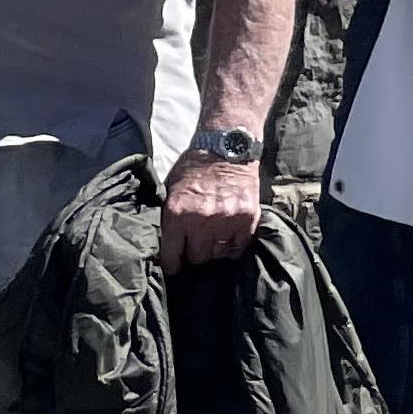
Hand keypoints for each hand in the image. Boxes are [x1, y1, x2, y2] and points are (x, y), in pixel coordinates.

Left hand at [159, 153, 261, 269]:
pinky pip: (239, 246)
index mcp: (177, 213)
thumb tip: (164, 242)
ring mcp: (227, 219)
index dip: (171, 264)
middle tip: (194, 247)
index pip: (171, 255)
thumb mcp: (170, 188)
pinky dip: (233, 245)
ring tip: (212, 240)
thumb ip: (168, 216)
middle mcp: (202, 220)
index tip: (174, 266)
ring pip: (218, 254)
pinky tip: (228, 237)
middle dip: (194, 254)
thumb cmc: (194, 167)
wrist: (226, 147)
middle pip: (197, 257)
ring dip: (214, 250)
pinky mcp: (248, 217)